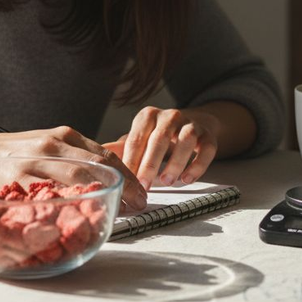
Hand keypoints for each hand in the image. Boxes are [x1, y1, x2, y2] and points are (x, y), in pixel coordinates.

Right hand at [0, 125, 146, 209]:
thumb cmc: (16, 153)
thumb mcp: (50, 145)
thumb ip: (76, 156)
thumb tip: (111, 174)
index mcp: (63, 135)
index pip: (105, 153)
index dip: (127, 173)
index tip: (141, 190)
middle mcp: (51, 144)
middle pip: (96, 165)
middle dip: (122, 185)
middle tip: (138, 203)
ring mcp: (35, 161)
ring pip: (76, 178)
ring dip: (101, 196)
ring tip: (116, 211)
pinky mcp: (17, 179)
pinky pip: (48, 194)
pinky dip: (68, 204)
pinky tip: (80, 214)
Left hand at [103, 106, 217, 189]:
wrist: (192, 125)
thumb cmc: (157, 137)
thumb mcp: (138, 140)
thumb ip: (119, 150)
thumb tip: (92, 161)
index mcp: (147, 117)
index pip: (137, 138)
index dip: (132, 160)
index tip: (127, 181)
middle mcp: (170, 116)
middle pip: (160, 138)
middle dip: (151, 163)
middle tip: (145, 185)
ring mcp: (191, 124)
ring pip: (186, 140)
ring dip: (176, 162)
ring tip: (167, 181)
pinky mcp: (208, 135)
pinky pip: (207, 149)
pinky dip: (198, 165)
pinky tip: (187, 179)